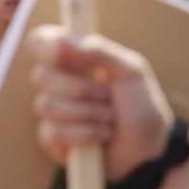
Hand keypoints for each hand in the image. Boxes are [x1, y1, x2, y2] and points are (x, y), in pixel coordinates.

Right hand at [27, 26, 173, 182]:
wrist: (148, 149)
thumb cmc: (141, 106)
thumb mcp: (130, 70)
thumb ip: (100, 51)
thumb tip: (64, 40)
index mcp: (75, 60)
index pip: (41, 42)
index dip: (46, 45)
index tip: (63, 52)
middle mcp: (58, 84)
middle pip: (40, 76)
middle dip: (79, 88)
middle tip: (106, 95)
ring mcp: (53, 113)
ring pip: (48, 105)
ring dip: (87, 113)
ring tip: (109, 119)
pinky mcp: (52, 141)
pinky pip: (54, 132)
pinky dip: (85, 134)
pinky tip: (101, 136)